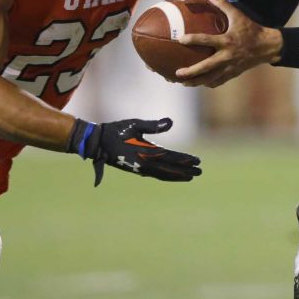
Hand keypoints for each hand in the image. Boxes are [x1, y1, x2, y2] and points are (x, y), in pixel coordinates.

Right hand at [75, 118, 201, 186]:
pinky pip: (156, 175)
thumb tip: (171, 122)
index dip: (185, 160)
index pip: (171, 157)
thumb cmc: (116, 130)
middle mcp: (145, 163)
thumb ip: (153, 125)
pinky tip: (172, 176)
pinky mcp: (137, 169)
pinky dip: (167, 176)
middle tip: (200, 172)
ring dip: (177, 176)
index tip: (197, 161)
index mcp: (146, 152)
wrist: (98, 143)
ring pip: (163, 174)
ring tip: (191, 176)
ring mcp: (141, 168)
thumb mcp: (135, 124)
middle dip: (185, 170)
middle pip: (170, 169)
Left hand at [174, 0, 281, 87]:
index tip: (181, 39)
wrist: (267, 46)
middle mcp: (227, 56)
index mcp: (227, 41)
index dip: (193, 39)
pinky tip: (200, 83)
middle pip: (206, 67)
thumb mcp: (239, 16)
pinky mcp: (234, 73)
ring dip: (197, 81)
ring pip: (211, 78)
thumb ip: (224, 6)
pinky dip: (209, 83)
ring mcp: (230, 67)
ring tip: (184, 83)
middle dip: (192, 71)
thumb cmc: (251, 30)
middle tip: (178, 73)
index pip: (207, 40)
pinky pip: (219, 81)